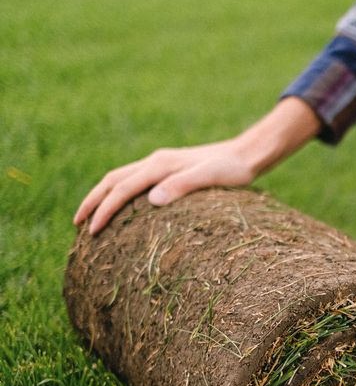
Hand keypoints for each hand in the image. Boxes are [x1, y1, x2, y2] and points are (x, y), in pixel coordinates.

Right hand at [74, 140, 257, 233]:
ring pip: (121, 178)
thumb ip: (183, 186)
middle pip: (112, 180)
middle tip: (78, 225)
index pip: (122, 188)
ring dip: (103, 196)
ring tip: (91, 217)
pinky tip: (123, 208)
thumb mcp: (210, 178)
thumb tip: (153, 199)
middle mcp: (156, 161)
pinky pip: (136, 181)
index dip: (104, 209)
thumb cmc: (233, 169)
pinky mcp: (170, 169)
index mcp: (161, 165)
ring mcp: (162, 164)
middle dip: (93, 201)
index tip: (92, 231)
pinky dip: (121, 193)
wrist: (248, 154)